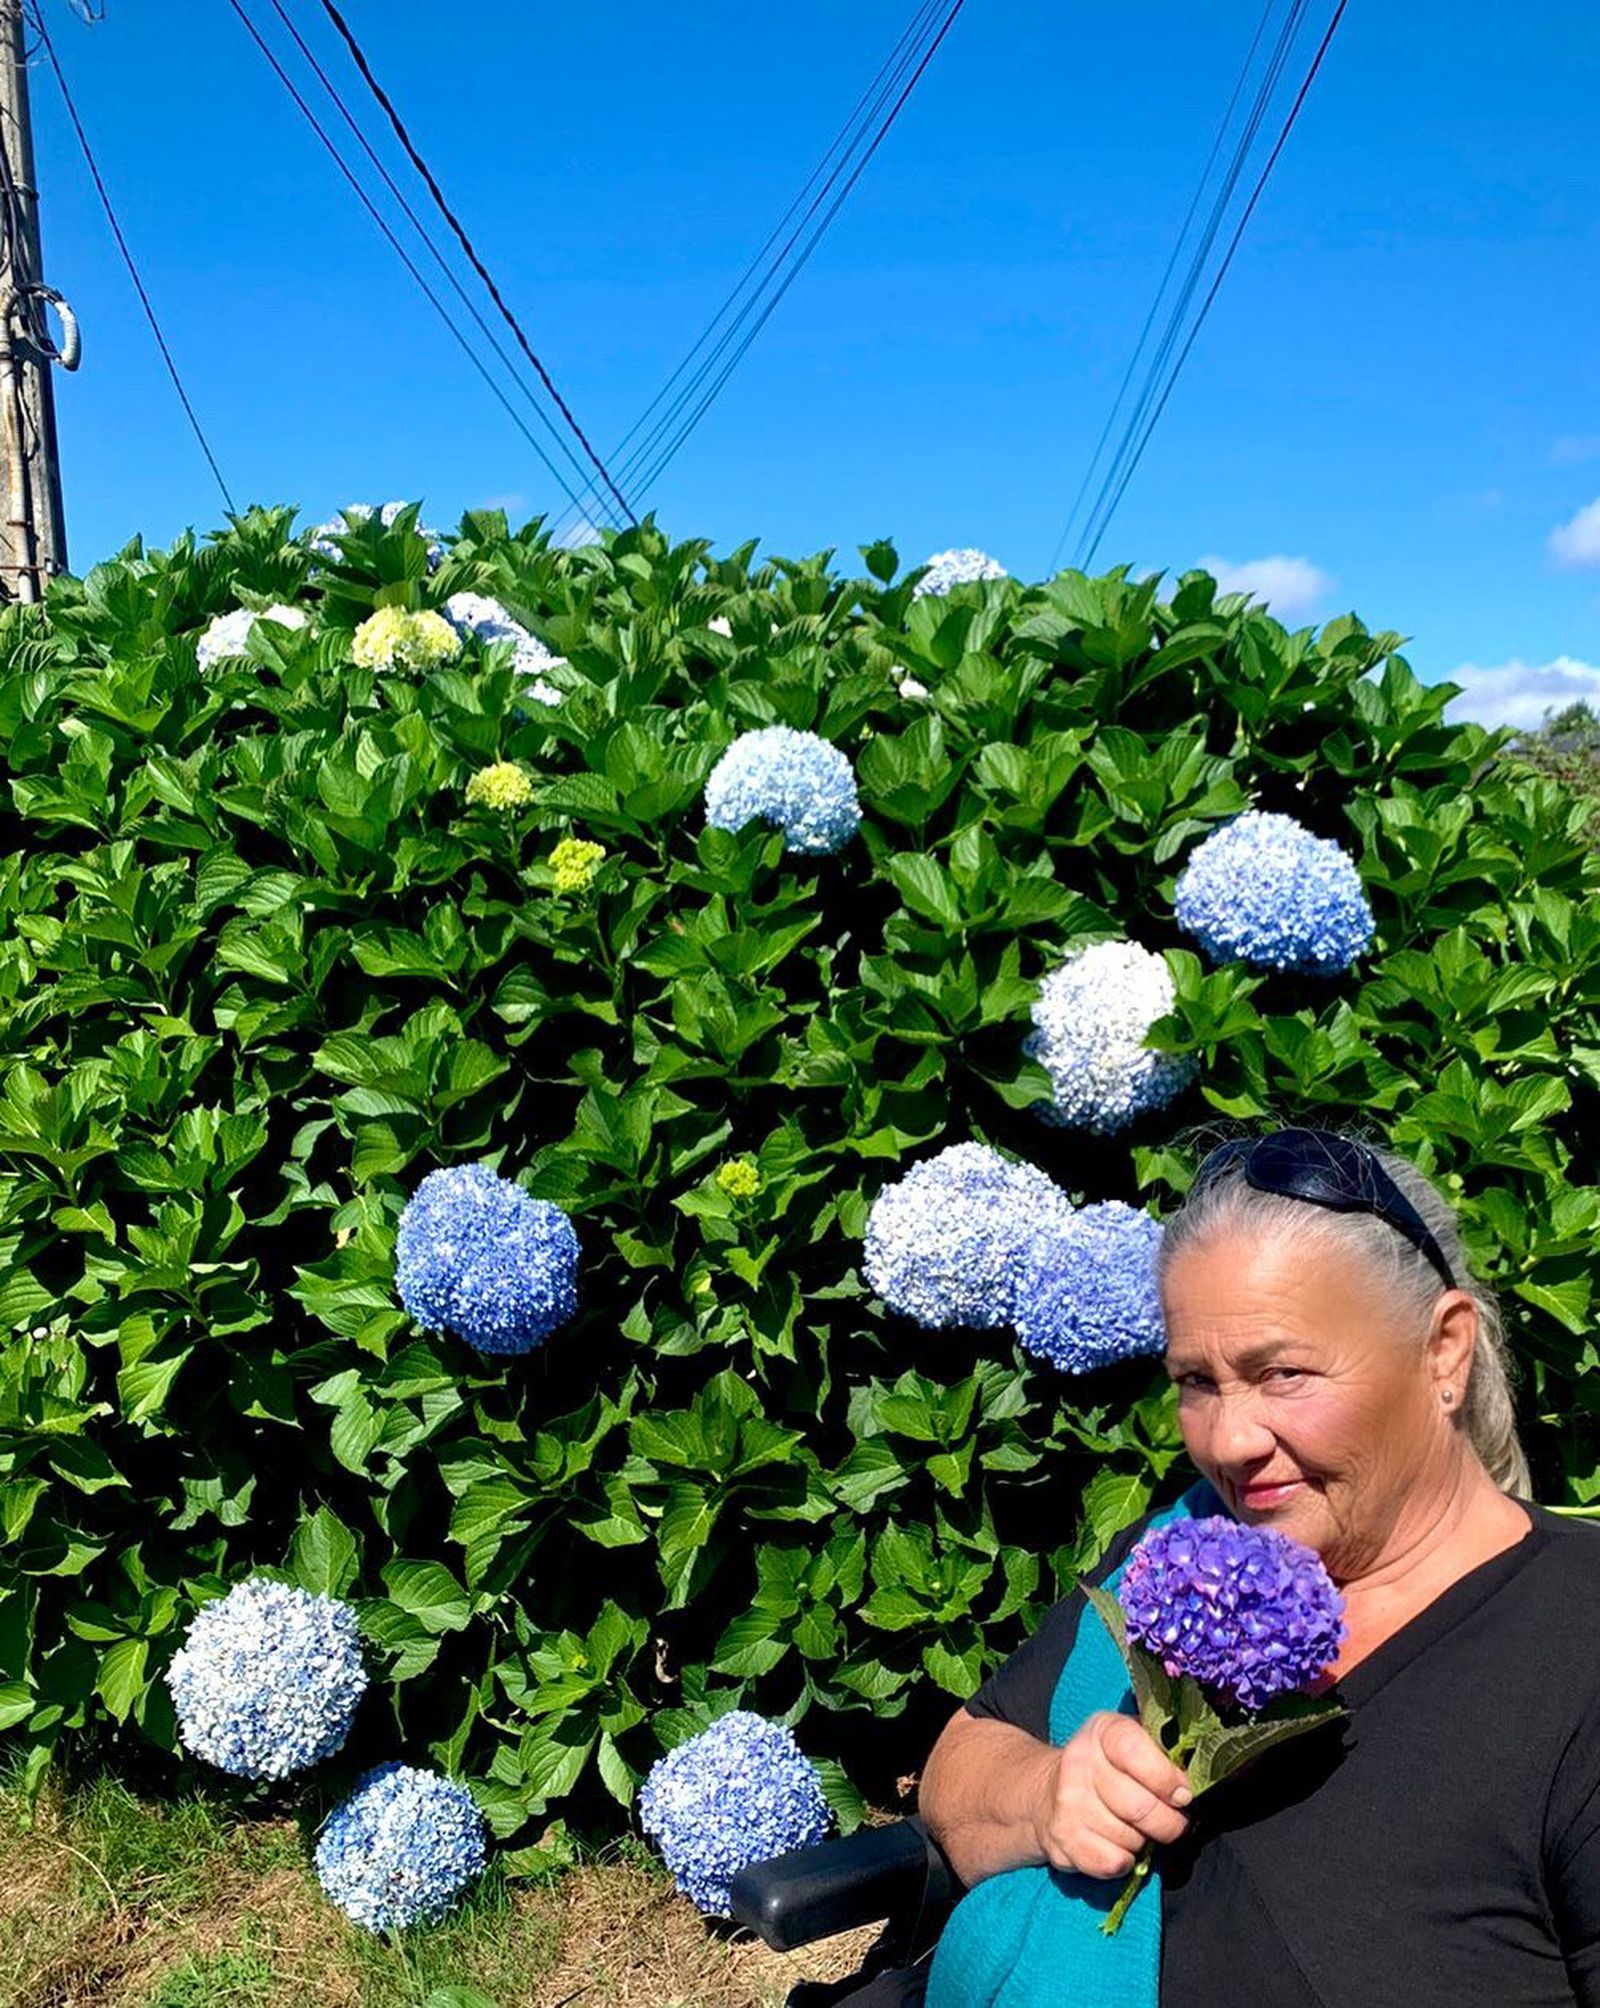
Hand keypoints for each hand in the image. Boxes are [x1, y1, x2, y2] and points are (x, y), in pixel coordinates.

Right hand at [1032, 1710, 1192, 1877]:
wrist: (1046, 1792)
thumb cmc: (1108, 1767)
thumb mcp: (1133, 1742)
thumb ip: (1164, 1751)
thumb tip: (1204, 1774)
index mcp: (1103, 1730)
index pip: (1135, 1752)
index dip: (1166, 1779)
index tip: (1183, 1795)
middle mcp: (1080, 1761)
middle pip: (1140, 1807)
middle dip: (1168, 1823)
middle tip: (1173, 1822)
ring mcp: (1068, 1802)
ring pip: (1131, 1840)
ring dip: (1143, 1842)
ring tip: (1135, 1828)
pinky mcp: (1063, 1838)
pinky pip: (1112, 1863)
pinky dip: (1123, 1862)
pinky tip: (1116, 1844)